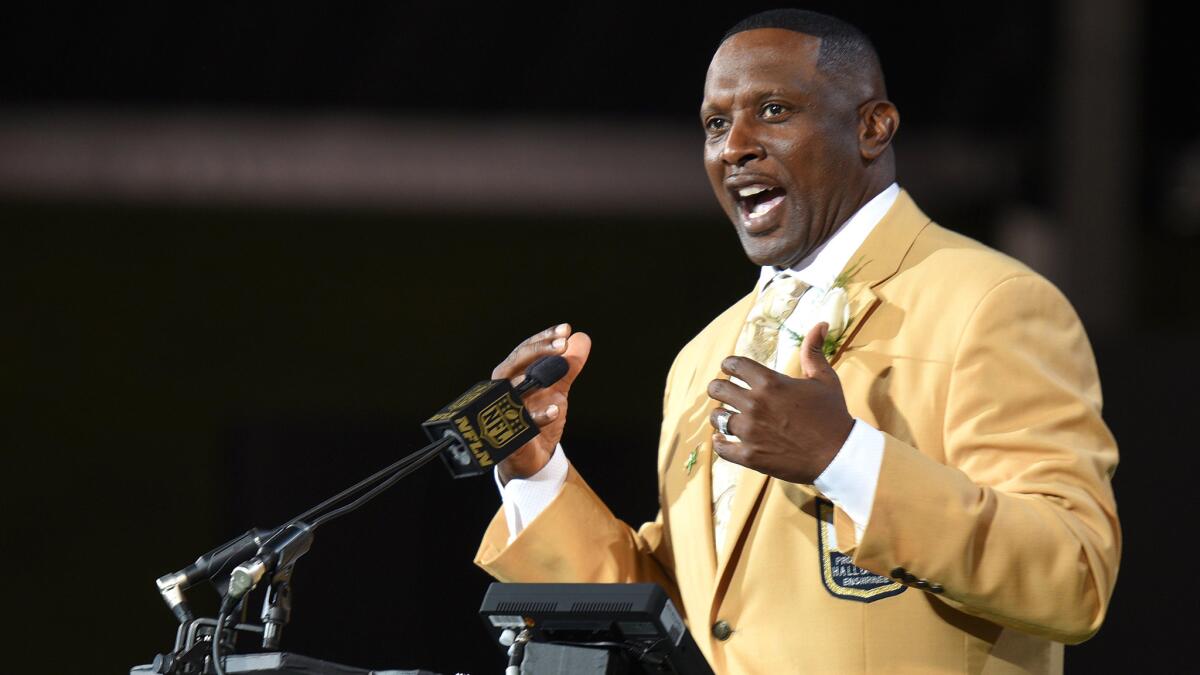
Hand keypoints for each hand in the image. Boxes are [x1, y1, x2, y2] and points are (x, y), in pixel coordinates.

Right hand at [492, 323, 591, 482]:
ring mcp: (503, 412)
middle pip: (515, 363)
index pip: (526, 350)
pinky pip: (521, 424)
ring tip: (559, 364)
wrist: (531, 458)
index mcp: (512, 374)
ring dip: (533, 377)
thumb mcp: (556, 389)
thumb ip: (568, 366)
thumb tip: (582, 338)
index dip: (544, 339)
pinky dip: (538, 417)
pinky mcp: (509, 436)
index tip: (566, 329)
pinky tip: (556, 409)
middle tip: (563, 342)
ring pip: (512, 391)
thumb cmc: (537, 417)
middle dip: (539, 350)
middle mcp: (502, 389)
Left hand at [706, 322, 852, 483]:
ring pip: (717, 417)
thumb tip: (820, 324)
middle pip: (718, 389)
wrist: (839, 455)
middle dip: (718, 388)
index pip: (734, 365)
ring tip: (725, 416)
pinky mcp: (750, 456)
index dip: (729, 365)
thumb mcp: (825, 379)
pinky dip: (719, 443)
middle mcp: (755, 404)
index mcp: (770, 383)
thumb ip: (814, 351)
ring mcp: (750, 431)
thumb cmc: (833, 414)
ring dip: (720, 415)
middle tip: (723, 392)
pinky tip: (722, 439)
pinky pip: (721, 447)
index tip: (729, 369)